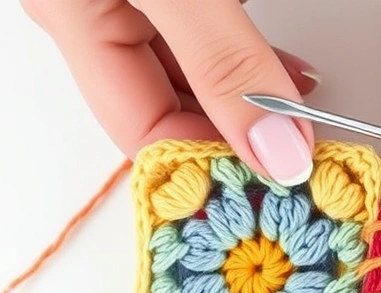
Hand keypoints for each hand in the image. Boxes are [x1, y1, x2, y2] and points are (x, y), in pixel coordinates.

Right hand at [21, 0, 320, 185]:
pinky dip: (246, 59)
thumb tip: (276, 152)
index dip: (216, 168)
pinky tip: (286, 74)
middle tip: (305, 167)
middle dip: (239, 141)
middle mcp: (91, 12)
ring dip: (250, 103)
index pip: (146, 132)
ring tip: (307, 126)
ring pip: (191, 73)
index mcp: (73, 19)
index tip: (285, 187)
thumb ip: (222, 60)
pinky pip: (204, 36)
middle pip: (170, 109)